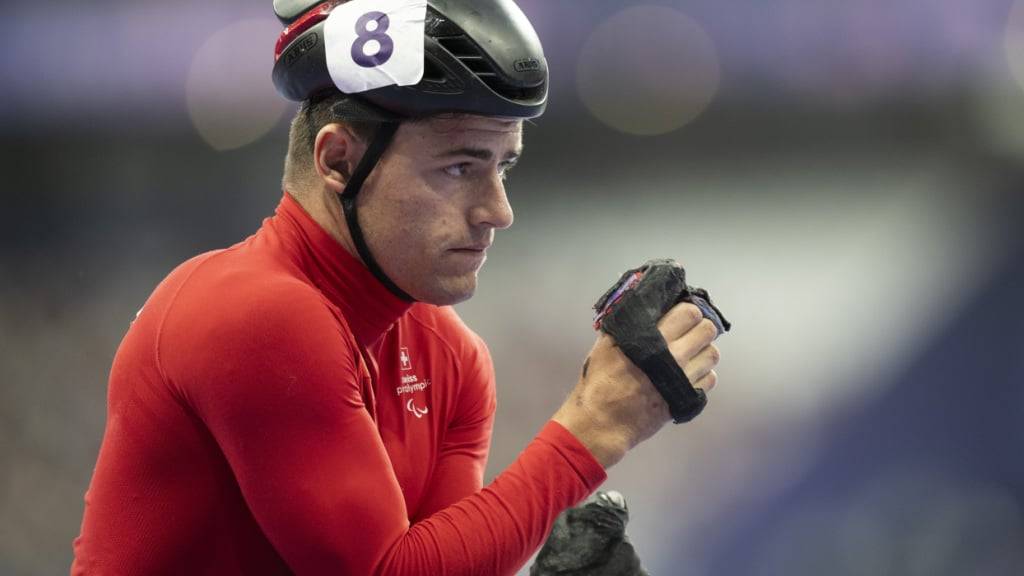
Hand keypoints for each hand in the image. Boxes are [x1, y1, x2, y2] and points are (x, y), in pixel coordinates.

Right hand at [552, 302, 719, 467]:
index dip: (686, 311)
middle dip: (699, 327)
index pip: (689, 313)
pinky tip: (688, 374)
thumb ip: (626, 324)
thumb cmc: (600, 381)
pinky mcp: (688, 398)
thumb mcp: (605, 345)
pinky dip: (703, 373)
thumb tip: (641, 306)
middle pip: (707, 330)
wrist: (603, 422)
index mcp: (653, 339)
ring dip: (703, 350)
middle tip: (689, 332)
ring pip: (712, 354)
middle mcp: (674, 356)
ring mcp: (683, 379)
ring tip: (690, 353)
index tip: (680, 316)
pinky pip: (710, 379)